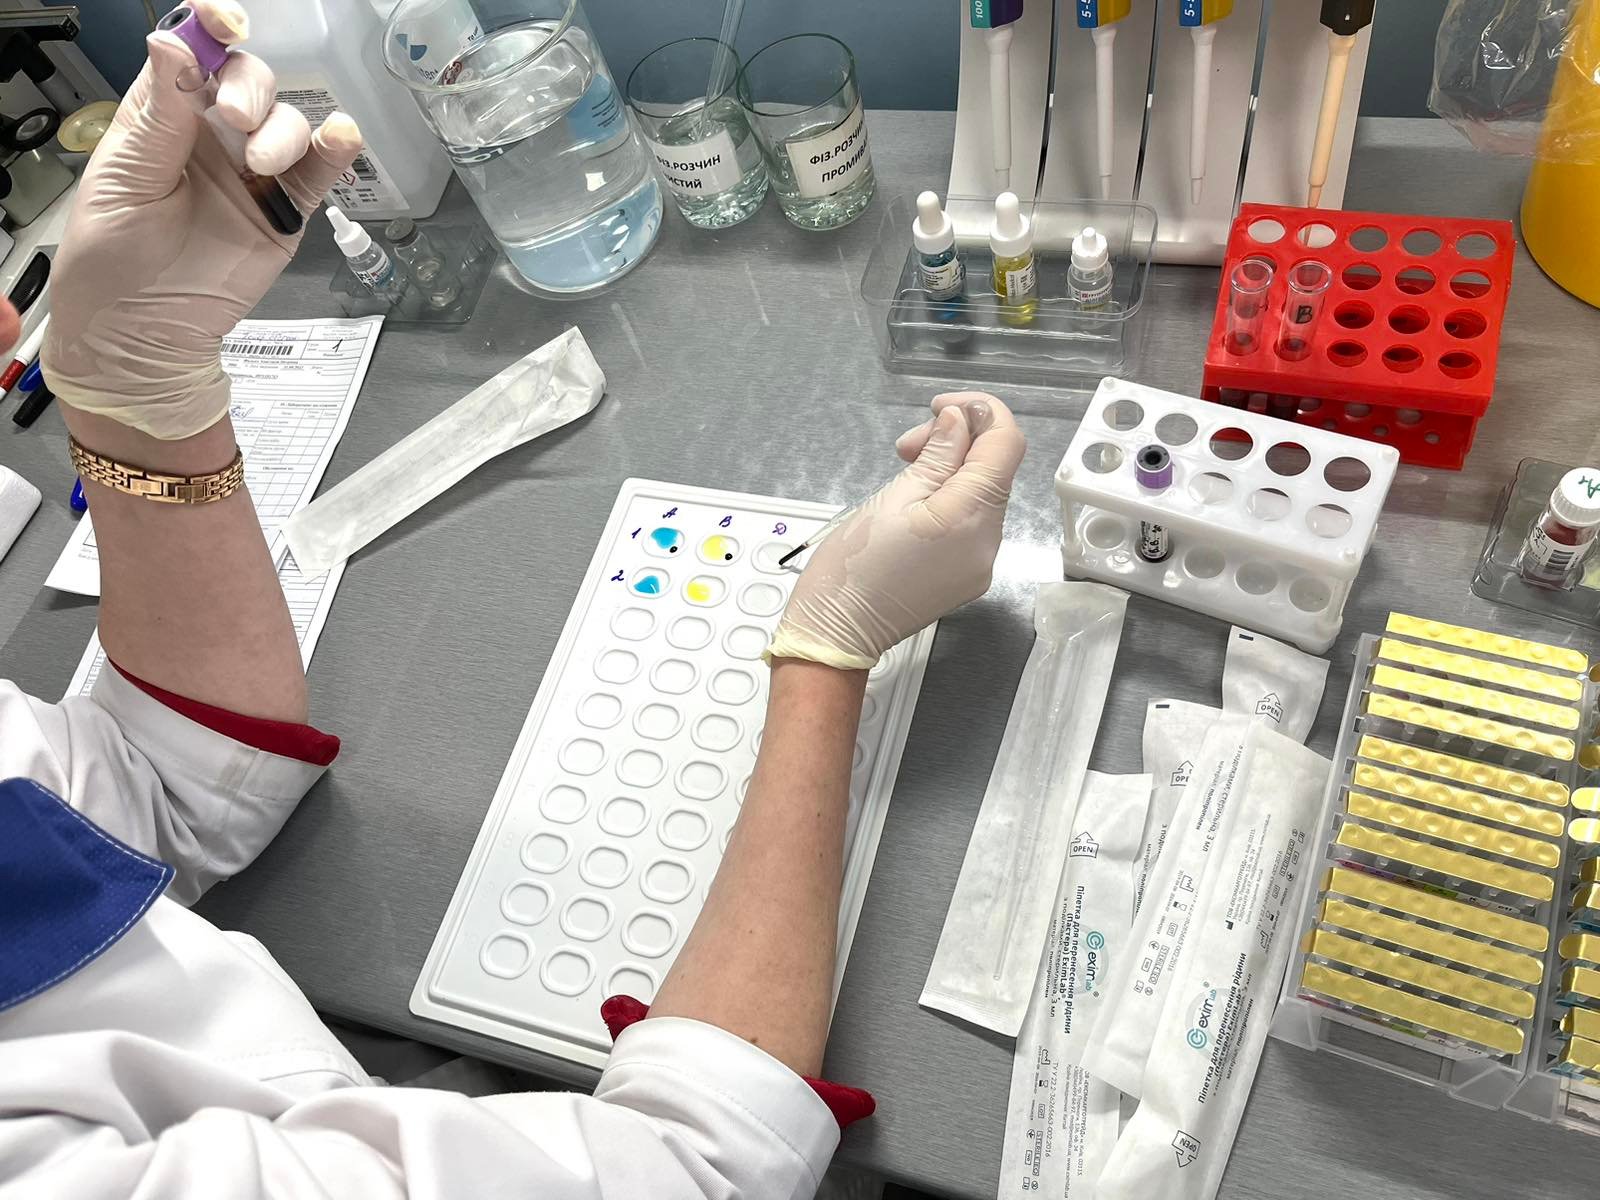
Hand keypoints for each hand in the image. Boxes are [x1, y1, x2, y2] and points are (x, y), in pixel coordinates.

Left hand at [42, 0, 362, 440]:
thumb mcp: (124, 180)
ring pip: (288, 122)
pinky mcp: (285, 211)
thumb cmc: (113, 260)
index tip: (223, 19)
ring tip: (261, 166)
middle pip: (248, 80)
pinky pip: (318, 172)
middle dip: (250, 88)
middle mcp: (211, 136)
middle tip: (237, 120)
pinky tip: (341, 138)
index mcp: (161, 116)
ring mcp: (253, 173)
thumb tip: (175, 45)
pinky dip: (335, 150)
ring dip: (283, 130)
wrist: (143, 336)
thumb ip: (160, 117)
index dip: (209, 27)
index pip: (189, 54)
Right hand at [768, 392, 1025, 670]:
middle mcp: (988, 542)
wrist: (839, 634)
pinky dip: (951, 499)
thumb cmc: (852, 569)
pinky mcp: (967, 575)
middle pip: (996, 468)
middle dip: (958, 441)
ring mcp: (981, 563)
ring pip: (984, 494)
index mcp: (971, 517)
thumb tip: (959, 421)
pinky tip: (915, 501)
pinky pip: (972, 522)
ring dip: (952, 470)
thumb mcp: (892, 498)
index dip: (980, 412)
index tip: (939, 407)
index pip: (1006, 444)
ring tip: (905, 471)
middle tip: (907, 445)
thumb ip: (936, 456)